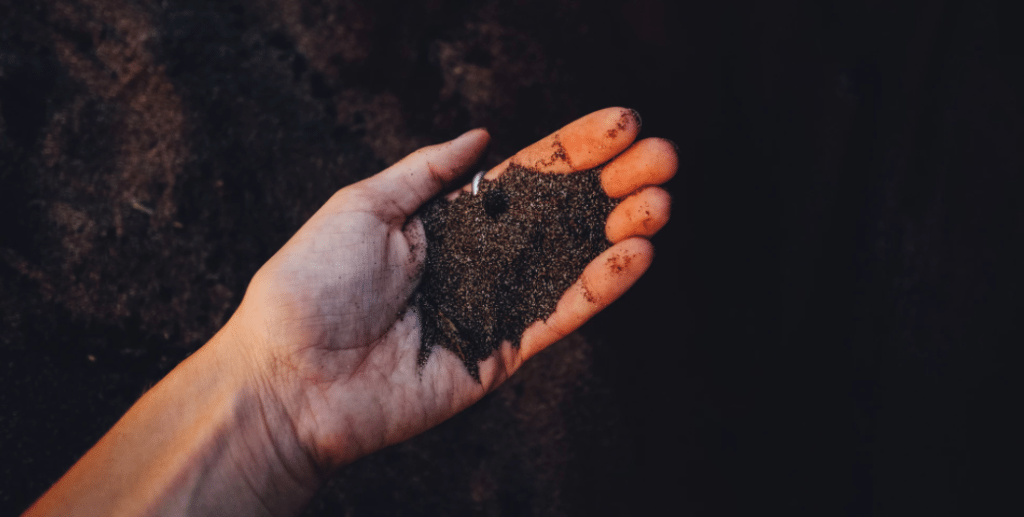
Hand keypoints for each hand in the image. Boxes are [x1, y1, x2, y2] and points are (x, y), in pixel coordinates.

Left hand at [229, 107, 676, 477]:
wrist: (288, 377)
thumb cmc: (310, 285)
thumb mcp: (363, 205)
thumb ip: (427, 171)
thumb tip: (481, 136)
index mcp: (449, 221)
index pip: (528, 176)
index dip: (576, 150)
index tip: (623, 124)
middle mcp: (480, 260)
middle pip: (563, 214)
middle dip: (615, 183)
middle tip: (665, 157)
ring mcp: (494, 307)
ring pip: (572, 261)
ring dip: (621, 229)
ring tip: (661, 200)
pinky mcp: (500, 352)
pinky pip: (559, 315)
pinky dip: (600, 287)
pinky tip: (635, 254)